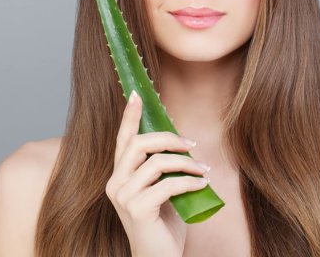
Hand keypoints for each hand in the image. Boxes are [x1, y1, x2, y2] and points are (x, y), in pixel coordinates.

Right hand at [105, 90, 211, 256]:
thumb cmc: (163, 226)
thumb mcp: (162, 190)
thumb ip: (162, 169)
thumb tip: (179, 141)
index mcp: (119, 176)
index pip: (122, 140)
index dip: (129, 116)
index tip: (137, 94)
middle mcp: (115, 184)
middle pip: (138, 144)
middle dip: (168, 138)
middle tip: (192, 145)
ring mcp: (123, 197)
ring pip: (156, 162)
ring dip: (185, 162)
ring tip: (203, 171)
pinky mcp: (136, 209)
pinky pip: (168, 184)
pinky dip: (190, 181)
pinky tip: (203, 185)